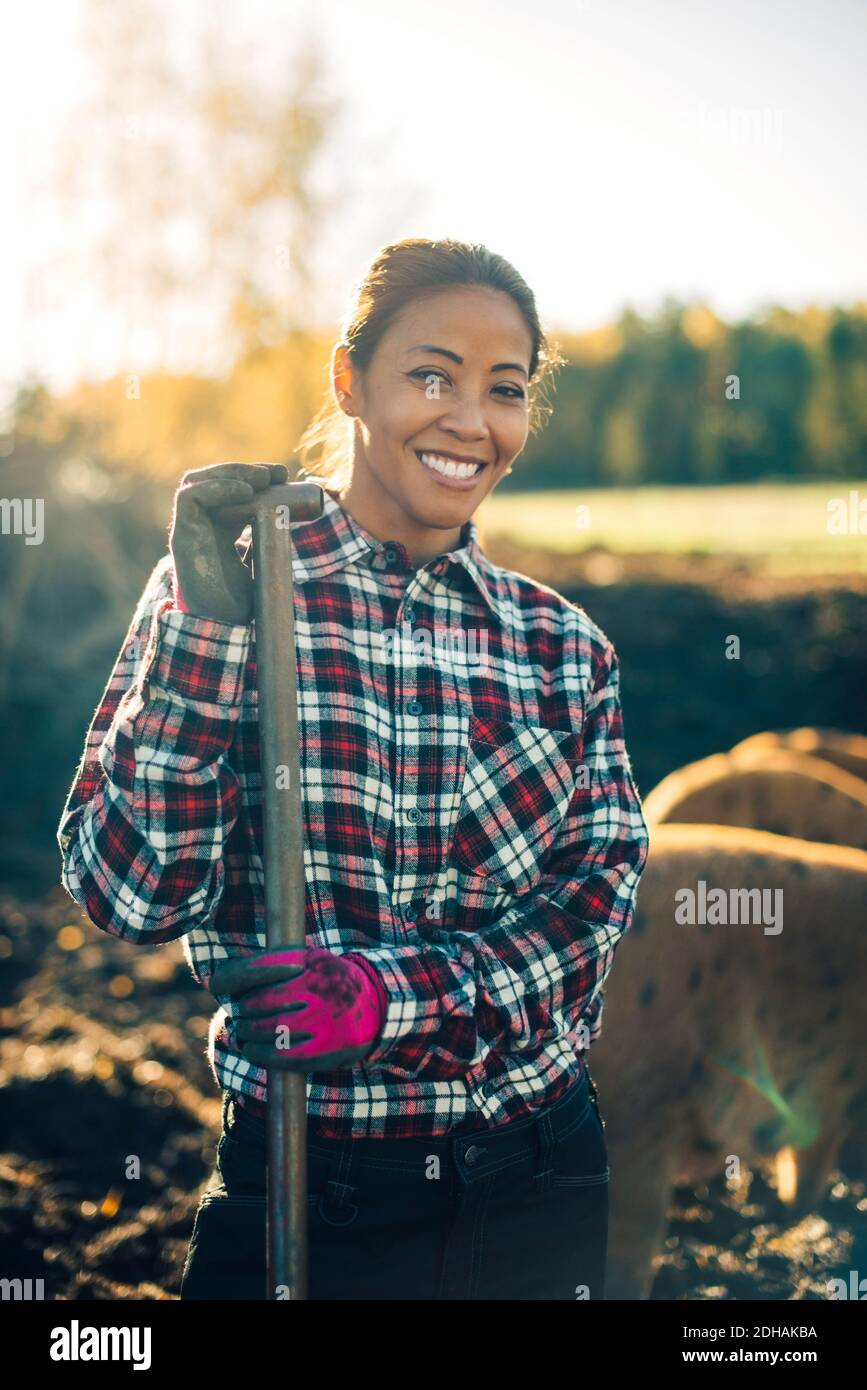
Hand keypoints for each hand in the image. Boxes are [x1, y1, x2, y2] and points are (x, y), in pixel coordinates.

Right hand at [169, 462, 287, 623]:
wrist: (223, 626)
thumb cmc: (241, 603)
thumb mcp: (262, 563)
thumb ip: (265, 540)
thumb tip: (284, 517)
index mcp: (219, 531)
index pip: (231, 491)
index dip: (255, 479)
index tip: (284, 476)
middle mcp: (201, 526)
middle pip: (214, 481)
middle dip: (246, 470)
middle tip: (277, 472)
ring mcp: (189, 529)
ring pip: (197, 482)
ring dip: (231, 473)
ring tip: (261, 478)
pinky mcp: (181, 535)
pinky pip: (189, 497)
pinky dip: (217, 487)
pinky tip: (245, 490)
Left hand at [209, 946, 387, 1072]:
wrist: (375, 1002)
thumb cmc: (324, 980)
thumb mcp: (305, 959)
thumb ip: (269, 965)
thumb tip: (221, 982)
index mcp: (309, 958)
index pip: (255, 968)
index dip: (234, 980)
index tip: (230, 988)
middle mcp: (319, 984)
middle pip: (256, 1003)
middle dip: (243, 1012)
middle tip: (240, 1017)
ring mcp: (327, 1016)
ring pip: (268, 1030)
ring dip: (248, 1035)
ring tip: (243, 1035)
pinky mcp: (330, 1046)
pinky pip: (284, 1056)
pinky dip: (261, 1055)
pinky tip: (252, 1051)